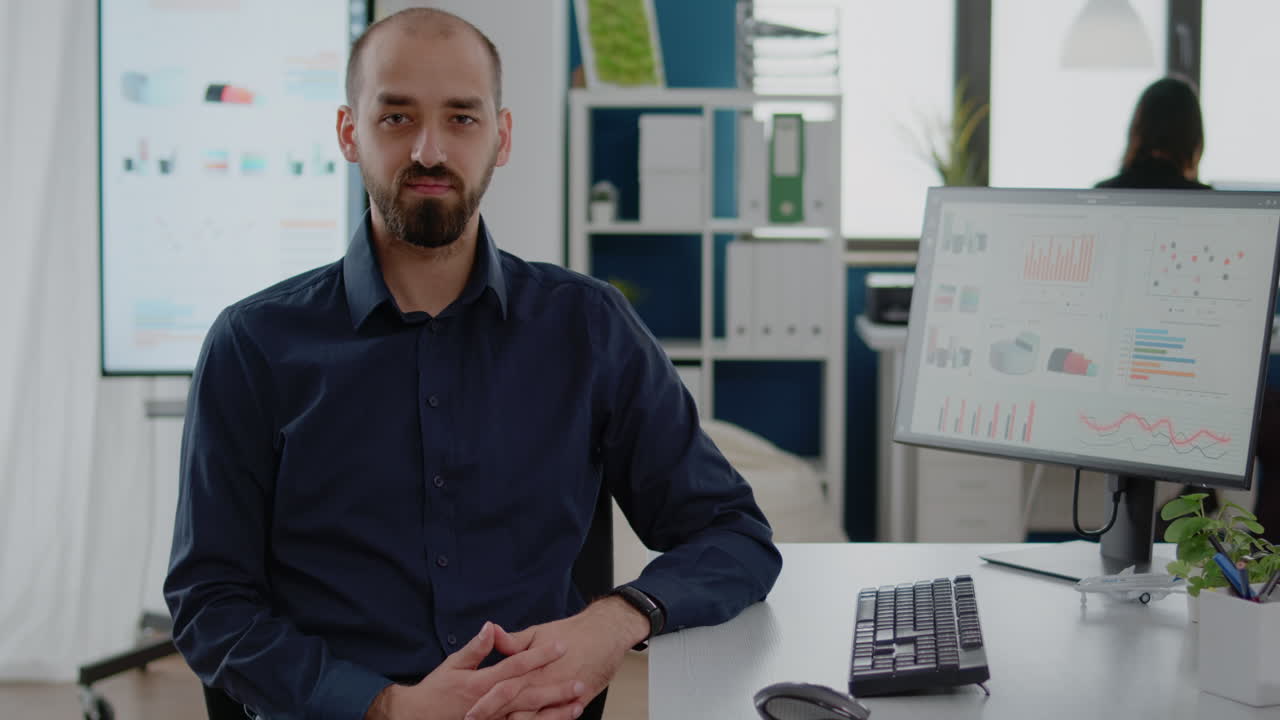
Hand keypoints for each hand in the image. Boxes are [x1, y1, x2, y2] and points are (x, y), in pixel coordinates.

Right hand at [363, 622, 581, 719]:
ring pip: (529, 717)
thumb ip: (475, 648)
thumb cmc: (437, 691)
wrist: (419, 718)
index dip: (539, 655)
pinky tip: (559, 719)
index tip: (560, 645)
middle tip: (579, 682)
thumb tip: (490, 628)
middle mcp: (490, 705)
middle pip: (528, 695)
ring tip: (577, 704)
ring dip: (554, 712)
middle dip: (555, 689)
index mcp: (481, 683)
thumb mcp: (453, 665)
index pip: (516, 666)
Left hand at [464, 597, 649, 719]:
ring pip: (535, 718)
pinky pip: (557, 719)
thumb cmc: (572, 632)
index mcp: (533, 666)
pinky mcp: (576, 701)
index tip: (470, 713)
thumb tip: (490, 632)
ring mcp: (561, 694)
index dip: (486, 702)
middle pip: (516, 707)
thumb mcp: (538, 632)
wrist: (606, 633)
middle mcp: (546, 683)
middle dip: (497, 717)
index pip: (504, 688)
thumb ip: (512, 640)